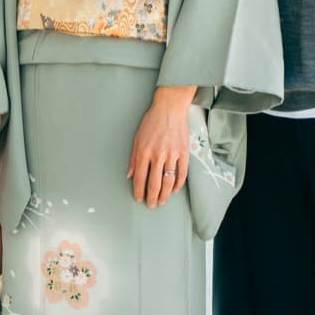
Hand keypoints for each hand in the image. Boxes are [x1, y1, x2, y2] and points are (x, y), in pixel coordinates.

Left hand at [127, 85, 194, 208]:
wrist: (170, 109)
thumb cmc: (152, 122)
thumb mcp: (137, 138)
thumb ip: (134, 158)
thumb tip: (130, 175)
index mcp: (144, 152)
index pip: (140, 178)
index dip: (139, 191)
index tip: (139, 198)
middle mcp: (157, 155)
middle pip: (154, 183)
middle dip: (152, 197)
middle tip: (151, 205)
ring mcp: (172, 155)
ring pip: (168, 181)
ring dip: (165, 195)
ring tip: (162, 201)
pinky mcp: (184, 153)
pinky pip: (182, 173)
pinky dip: (178, 184)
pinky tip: (174, 190)